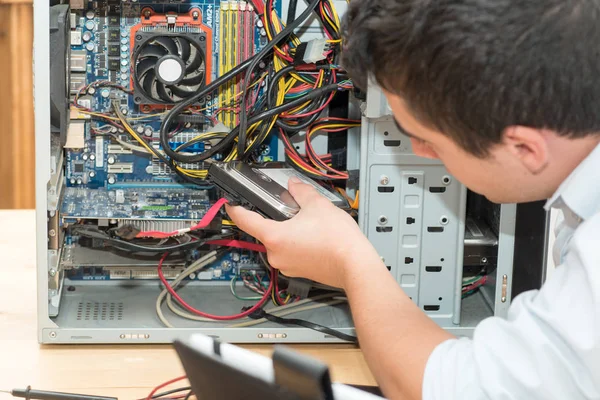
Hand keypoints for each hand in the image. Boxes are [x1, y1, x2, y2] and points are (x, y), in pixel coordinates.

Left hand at [225, 177, 381, 288]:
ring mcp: (286, 265)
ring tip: (309, 224)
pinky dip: (297, 243)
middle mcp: (276, 254)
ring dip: (288, 231)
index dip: (235, 209)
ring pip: (280, 242)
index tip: (230, 204)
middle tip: (291, 208)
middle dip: (276, 218)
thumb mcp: (318, 205)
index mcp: (274, 237)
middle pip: (266, 230)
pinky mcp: (298, 271)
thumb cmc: (337, 241)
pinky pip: (290, 252)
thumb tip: (294, 186)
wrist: (355, 265)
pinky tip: (314, 236)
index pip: (245, 220)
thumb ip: (301, 192)